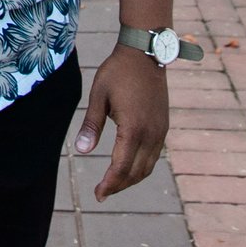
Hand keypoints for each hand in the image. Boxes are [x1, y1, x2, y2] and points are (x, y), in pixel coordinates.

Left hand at [73, 44, 169, 199]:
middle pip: (136, 172)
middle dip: (118, 185)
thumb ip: (91, 125)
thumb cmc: (118, 72)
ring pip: (148, 166)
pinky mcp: (163, 126)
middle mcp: (151, 133)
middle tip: (101, 193)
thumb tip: (82, 152)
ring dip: (131, 178)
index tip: (97, 194)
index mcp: (133, 128)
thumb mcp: (99, 95)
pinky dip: (141, 166)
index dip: (109, 184)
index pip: (121, 167)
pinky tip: (128, 166)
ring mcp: (160, 131)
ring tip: (113, 183)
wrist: (146, 52)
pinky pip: (154, 155)